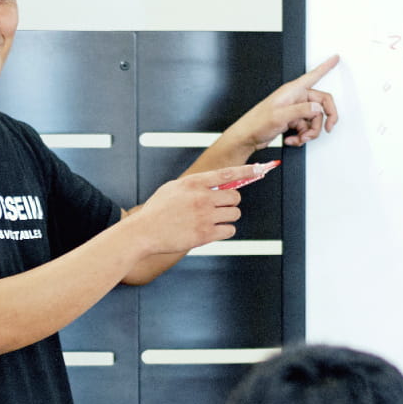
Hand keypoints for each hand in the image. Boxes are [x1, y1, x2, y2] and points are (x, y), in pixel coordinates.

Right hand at [128, 165, 249, 253]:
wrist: (143, 232)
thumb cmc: (156, 211)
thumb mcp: (173, 188)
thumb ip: (195, 185)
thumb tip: (217, 184)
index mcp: (194, 183)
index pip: (227, 174)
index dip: (246, 171)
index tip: (259, 169)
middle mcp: (202, 197)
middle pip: (235, 196)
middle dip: (230, 203)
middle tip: (219, 208)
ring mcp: (205, 216)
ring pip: (234, 214)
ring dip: (227, 217)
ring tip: (212, 220)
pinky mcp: (205, 234)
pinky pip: (229, 230)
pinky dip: (224, 231)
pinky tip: (212, 231)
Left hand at [229, 55, 340, 150]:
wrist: (247, 137)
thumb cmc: (257, 123)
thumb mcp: (279, 116)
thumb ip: (301, 110)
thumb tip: (318, 108)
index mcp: (292, 90)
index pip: (313, 75)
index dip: (326, 66)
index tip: (335, 58)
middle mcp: (295, 98)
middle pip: (320, 105)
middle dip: (321, 121)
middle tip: (327, 129)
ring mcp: (294, 110)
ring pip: (314, 120)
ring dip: (309, 132)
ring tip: (299, 138)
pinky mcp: (292, 121)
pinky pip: (306, 128)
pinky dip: (301, 136)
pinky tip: (292, 139)